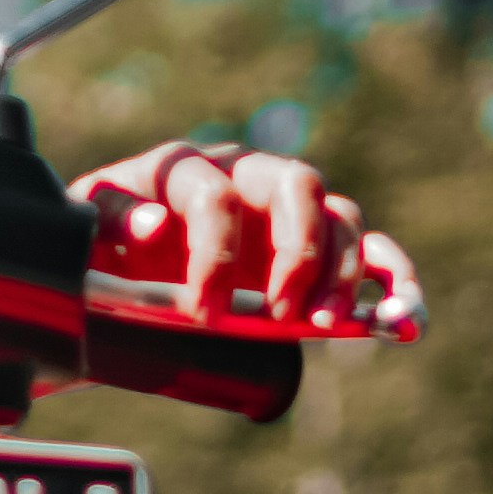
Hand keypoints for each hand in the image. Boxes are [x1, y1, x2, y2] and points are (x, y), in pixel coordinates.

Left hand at [76, 140, 416, 335]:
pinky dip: (396, 279)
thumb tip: (154, 226)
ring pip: (340, 215)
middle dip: (297, 250)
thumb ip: (108, 221)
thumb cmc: (98, 248)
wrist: (111, 268)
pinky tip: (408, 319)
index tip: (202, 312)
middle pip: (298, 186)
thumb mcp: (84, 233)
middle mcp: (246, 176)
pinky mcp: (316, 245)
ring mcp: (287, 210)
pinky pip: (372, 250)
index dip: (214, 254)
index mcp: (185, 170)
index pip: (215, 196)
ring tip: (330, 324)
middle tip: (282, 311)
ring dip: (345, 270)